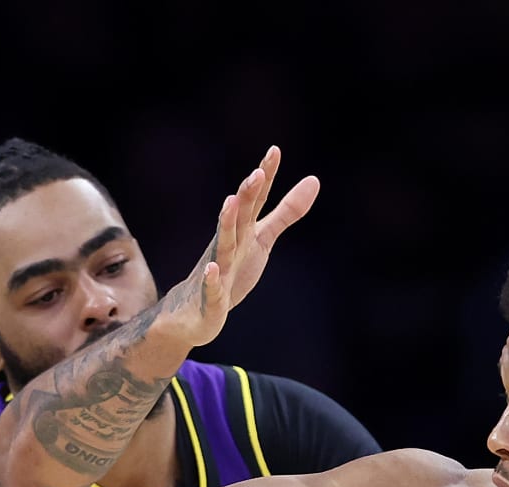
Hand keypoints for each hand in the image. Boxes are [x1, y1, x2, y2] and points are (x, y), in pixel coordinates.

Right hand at [161, 145, 318, 347]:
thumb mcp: (262, 239)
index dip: (264, 177)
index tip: (274, 151)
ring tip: (229, 201)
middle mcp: (228, 245)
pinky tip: (212, 268)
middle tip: (256, 174)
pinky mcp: (211, 298)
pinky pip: (211, 288)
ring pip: (222, 245)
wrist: (195, 313)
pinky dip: (211, 279)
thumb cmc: (231, 270)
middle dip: (246, 195)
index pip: (254, 201)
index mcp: (242, 231)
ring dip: (225, 224)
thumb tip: (314, 179)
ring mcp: (217, 270)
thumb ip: (286, 212)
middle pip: (238, 217)